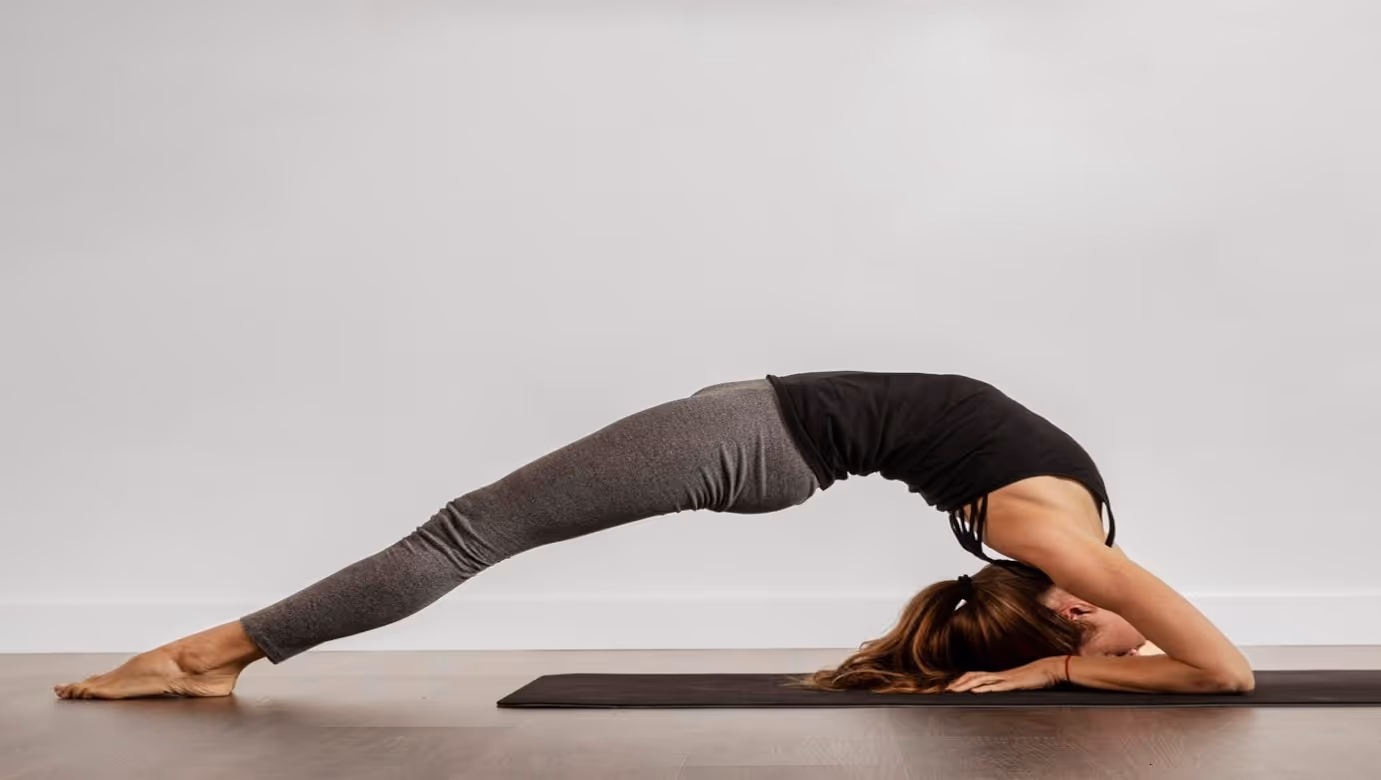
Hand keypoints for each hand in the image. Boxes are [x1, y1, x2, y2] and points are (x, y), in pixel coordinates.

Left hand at [945, 656, 1065, 693]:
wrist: (1051, 668)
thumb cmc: (1037, 675)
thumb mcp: (1020, 682)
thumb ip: (1009, 685)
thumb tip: (1001, 690)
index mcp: (1000, 675)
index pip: (977, 676)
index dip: (963, 681)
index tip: (953, 686)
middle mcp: (1000, 675)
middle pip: (974, 677)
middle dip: (960, 683)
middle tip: (947, 689)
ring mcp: (1006, 678)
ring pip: (982, 680)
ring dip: (967, 685)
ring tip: (955, 689)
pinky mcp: (1014, 683)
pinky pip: (997, 685)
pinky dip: (985, 688)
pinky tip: (977, 691)